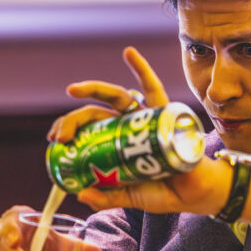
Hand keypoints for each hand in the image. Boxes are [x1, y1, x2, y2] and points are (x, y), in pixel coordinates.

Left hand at [48, 46, 233, 216]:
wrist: (195, 194)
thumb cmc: (164, 191)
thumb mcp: (130, 196)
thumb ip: (108, 197)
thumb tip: (80, 194)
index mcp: (117, 142)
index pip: (88, 128)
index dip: (69, 129)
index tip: (55, 140)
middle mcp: (128, 125)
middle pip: (96, 112)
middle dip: (73, 119)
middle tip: (60, 135)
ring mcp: (145, 117)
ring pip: (116, 97)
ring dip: (93, 89)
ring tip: (74, 90)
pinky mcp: (164, 114)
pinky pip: (153, 89)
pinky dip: (142, 70)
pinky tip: (129, 53)